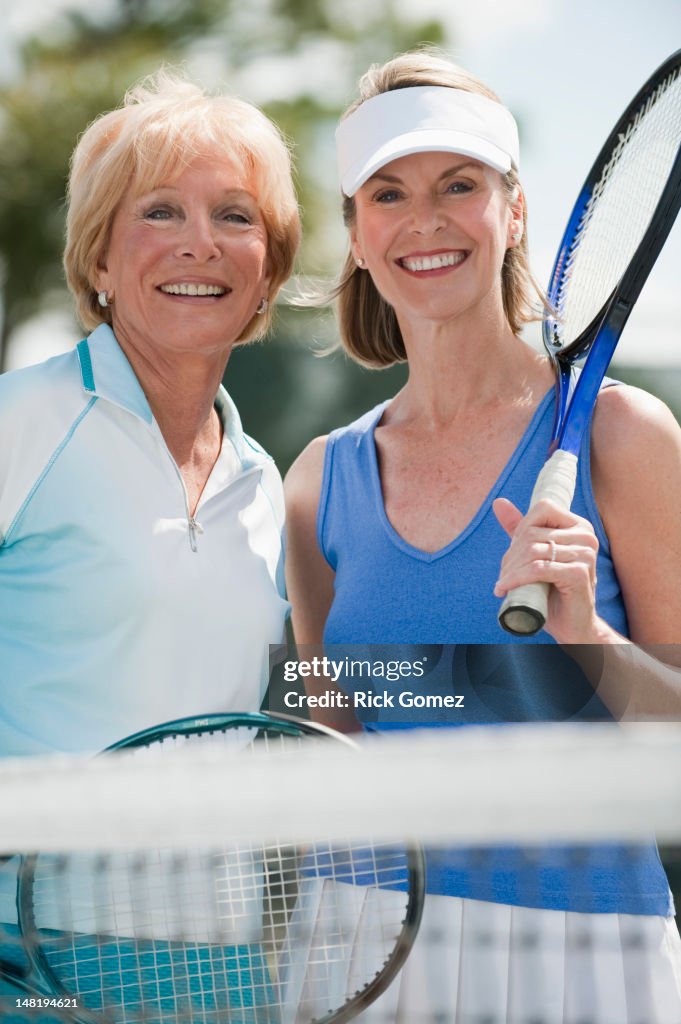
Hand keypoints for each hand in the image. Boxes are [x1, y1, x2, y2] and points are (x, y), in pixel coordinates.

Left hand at [492, 496, 606, 643]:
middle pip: (533, 533)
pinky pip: (537, 569)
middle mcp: (586, 536)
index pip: (542, 508)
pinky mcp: (579, 574)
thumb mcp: (535, 556)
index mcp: (579, 526)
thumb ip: (520, 529)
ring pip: (533, 551)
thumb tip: (498, 502)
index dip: (521, 529)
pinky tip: (504, 589)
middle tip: (504, 575)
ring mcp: (586, 554)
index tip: (513, 554)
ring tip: (503, 584)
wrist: (573, 626)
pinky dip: (516, 579)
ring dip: (511, 569)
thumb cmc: (553, 591)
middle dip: (511, 556)